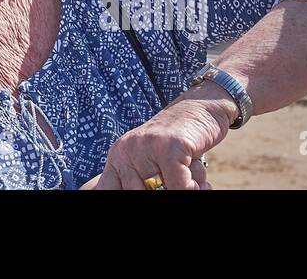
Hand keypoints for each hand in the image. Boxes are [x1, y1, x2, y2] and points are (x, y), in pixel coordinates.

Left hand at [80, 90, 233, 189]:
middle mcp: (126, 151)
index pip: (106, 189)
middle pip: (137, 193)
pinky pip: (180, 186)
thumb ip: (139, 181)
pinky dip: (193, 186)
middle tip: (177, 182)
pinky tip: (197, 176)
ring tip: (190, 177)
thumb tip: (144, 191)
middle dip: (164, 192)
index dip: (122, 197)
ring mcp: (146, 147)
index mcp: (117, 157)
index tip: (145, 190)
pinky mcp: (168, 146)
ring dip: (184, 189)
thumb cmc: (176, 145)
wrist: (200, 109)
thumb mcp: (150, 162)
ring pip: (162, 192)